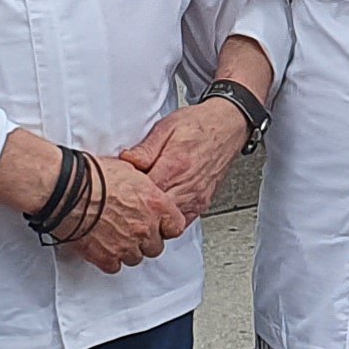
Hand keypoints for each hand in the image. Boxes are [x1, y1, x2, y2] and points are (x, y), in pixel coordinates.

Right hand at [58, 152, 189, 274]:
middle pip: (156, 247)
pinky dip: (109, 259)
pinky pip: (114, 266)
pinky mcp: (105, 257)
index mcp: (155, 204)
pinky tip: (101, 245)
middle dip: (146, 240)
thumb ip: (144, 189)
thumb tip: (144, 192)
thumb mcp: (130, 172)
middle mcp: (145, 228)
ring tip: (113, 236)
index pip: (176, 226)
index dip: (166, 226)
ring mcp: (126, 245)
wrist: (66, 189)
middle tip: (132, 230)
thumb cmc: (92, 175)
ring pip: (135, 258)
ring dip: (127, 250)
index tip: (159, 224)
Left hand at [121, 95, 247, 219]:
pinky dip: (169, 221)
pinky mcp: (202, 203)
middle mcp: (188, 185)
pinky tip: (161, 211)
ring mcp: (196, 197)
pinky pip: (182, 223)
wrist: (228, 126)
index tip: (120, 188)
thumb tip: (126, 160)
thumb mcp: (166, 127)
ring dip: (153, 217)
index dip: (128, 193)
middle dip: (138, 208)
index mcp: (175, 165)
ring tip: (142, 206)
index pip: (143, 192)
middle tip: (127, 201)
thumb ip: (145, 149)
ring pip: (168, 222)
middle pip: (155, 212)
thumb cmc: (199, 125)